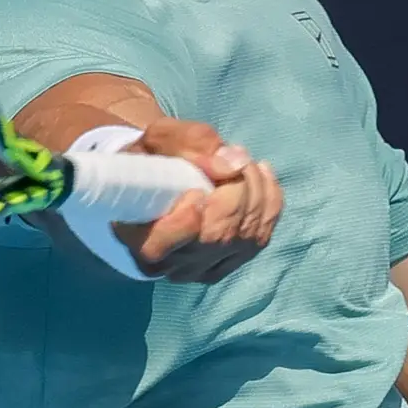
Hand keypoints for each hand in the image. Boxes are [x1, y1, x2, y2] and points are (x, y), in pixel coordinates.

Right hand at [111, 118, 283, 283]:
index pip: (161, 245)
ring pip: (245, 237)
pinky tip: (261, 176)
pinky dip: (269, 202)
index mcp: (137, 237)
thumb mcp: (158, 139)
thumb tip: (233, 164)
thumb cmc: (151, 158)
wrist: (157, 179)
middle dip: (237, 190)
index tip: (196, 191)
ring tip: (245, 162)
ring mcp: (202, 268)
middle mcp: (169, 264)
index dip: (184, 222)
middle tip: (235, 156)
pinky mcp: (229, 263)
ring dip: (256, 191)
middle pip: (216, 237)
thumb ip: (188, 144)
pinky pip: (261, 237)